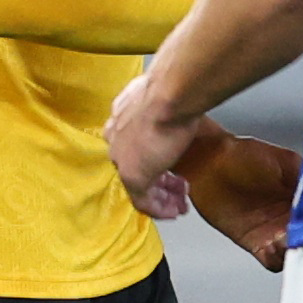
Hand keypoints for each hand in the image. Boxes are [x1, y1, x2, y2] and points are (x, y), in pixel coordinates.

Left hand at [107, 72, 201, 218]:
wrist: (170, 96)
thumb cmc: (174, 91)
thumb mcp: (167, 101)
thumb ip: (168, 111)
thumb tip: (187, 110)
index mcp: (120, 122)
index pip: (133, 149)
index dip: (154, 159)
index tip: (169, 167)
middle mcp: (116, 141)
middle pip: (137, 168)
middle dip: (161, 182)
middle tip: (179, 190)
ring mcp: (121, 159)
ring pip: (139, 186)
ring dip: (162, 197)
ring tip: (179, 204)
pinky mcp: (132, 176)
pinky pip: (144, 201)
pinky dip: (160, 208)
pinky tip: (174, 211)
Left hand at [178, 124, 302, 271]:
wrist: (210, 164)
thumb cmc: (245, 157)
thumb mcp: (286, 162)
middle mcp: (292, 216)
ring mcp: (275, 231)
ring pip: (298, 251)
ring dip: (300, 250)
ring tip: (298, 240)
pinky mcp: (255, 243)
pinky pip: (273, 260)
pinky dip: (279, 259)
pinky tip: (279, 248)